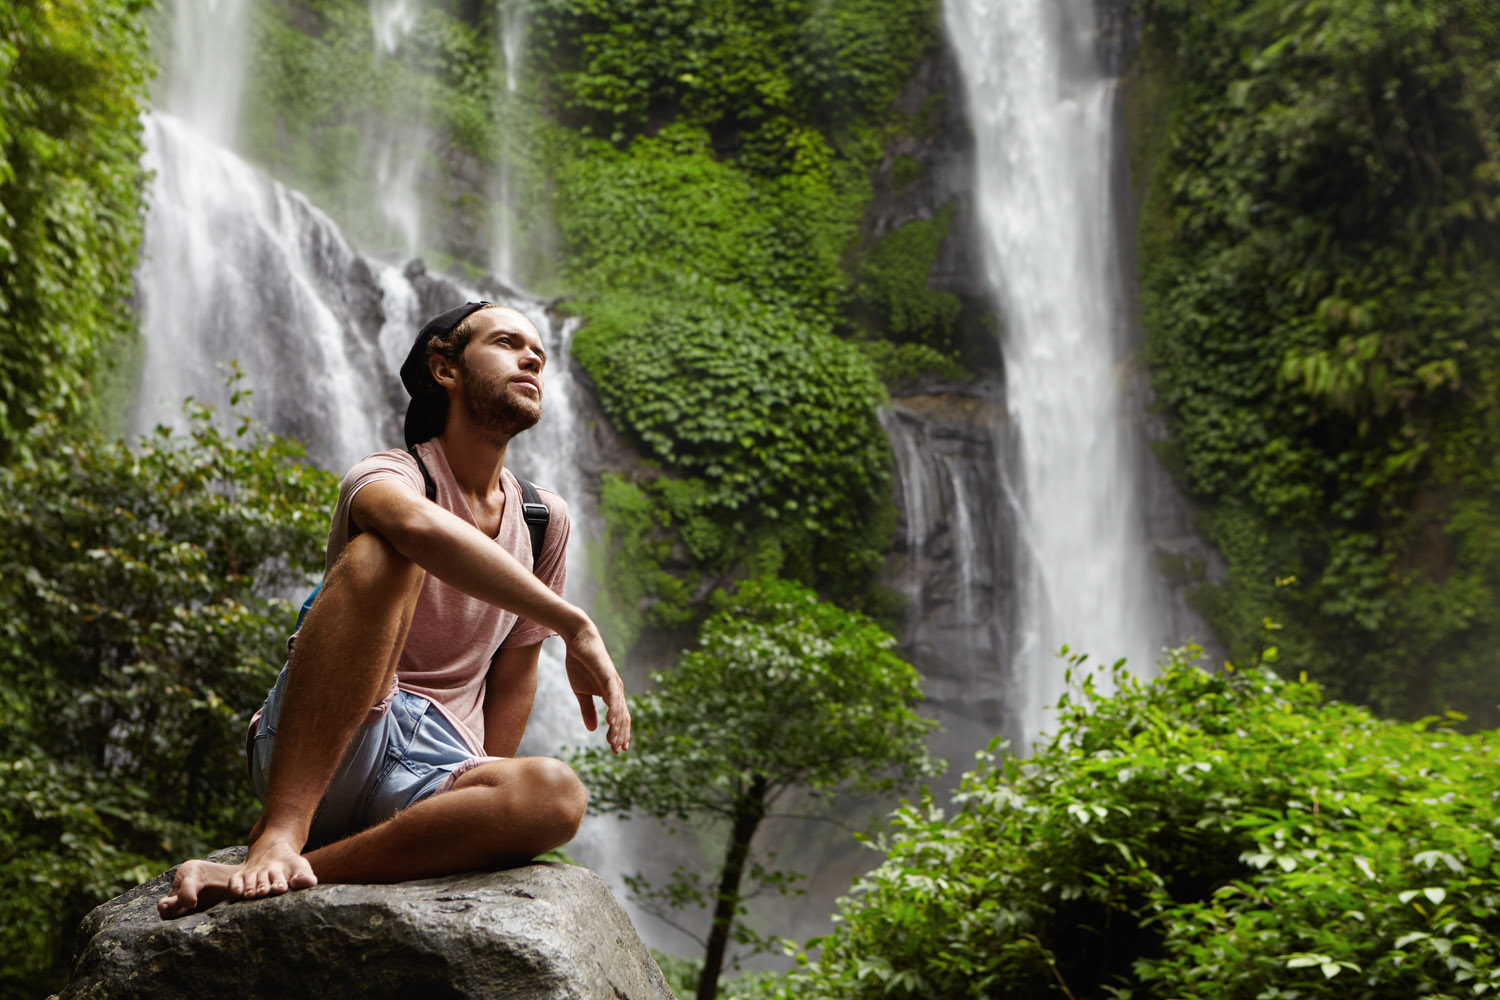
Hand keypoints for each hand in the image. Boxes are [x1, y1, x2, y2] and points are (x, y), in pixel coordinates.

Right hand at [562, 618, 630, 753]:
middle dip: (621, 734)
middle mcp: (616, 690)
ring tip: (615, 741)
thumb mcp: (581, 692)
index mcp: (611, 695)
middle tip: (618, 750)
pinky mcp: (607, 675)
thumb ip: (588, 710)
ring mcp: (613, 682)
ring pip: (620, 708)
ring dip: (618, 726)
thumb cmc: (580, 664)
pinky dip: (613, 708)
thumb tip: (592, 729)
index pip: (619, 718)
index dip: (619, 734)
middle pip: (623, 717)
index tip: (617, 750)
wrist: (577, 641)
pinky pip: (612, 694)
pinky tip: (611, 720)